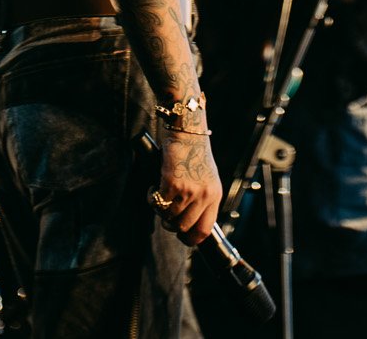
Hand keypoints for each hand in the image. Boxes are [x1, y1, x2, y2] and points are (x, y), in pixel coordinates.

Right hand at [147, 127, 219, 246]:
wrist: (187, 128)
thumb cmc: (194, 150)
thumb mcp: (207, 176)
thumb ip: (201, 197)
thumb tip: (187, 218)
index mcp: (215, 194)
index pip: (205, 229)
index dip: (191, 238)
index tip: (182, 236)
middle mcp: (205, 195)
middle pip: (184, 227)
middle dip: (171, 225)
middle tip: (165, 214)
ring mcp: (189, 190)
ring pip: (169, 218)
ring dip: (160, 210)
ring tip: (159, 196)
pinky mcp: (173, 183)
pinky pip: (158, 203)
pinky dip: (152, 198)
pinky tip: (154, 187)